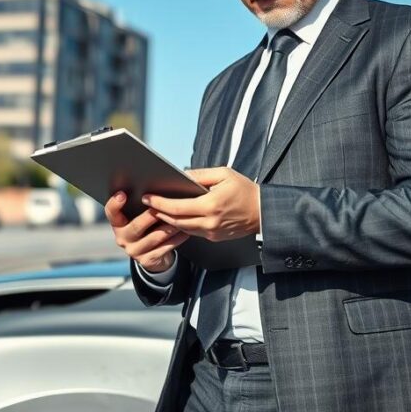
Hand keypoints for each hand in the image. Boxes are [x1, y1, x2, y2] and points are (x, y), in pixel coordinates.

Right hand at [105, 191, 188, 272]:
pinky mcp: (146, 261)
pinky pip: (163, 249)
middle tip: (160, 208)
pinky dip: (175, 240)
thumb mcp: (140, 219)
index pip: (111, 213)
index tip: (122, 194)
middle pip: (135, 226)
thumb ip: (142, 207)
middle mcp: (122, 238)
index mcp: (118, 224)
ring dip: (168, 228)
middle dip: (150, 217)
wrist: (153, 256)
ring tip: (179, 220)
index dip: (115, 204)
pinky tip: (184, 233)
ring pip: (153, 238)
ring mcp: (134, 251)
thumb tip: (155, 194)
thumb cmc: (148, 230)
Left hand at [142, 167, 260, 241]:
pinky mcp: (214, 237)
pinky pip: (193, 232)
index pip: (177, 208)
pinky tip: (174, 217)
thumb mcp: (223, 175)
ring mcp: (212, 232)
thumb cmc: (245, 190)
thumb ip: (200, 175)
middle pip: (175, 221)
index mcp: (210, 205)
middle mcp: (210, 222)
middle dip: (159, 213)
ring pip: (182, 228)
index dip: (159, 203)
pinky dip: (181, 225)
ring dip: (168, 220)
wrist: (263, 211)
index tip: (147, 198)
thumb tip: (181, 174)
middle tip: (147, 204)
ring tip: (157, 210)